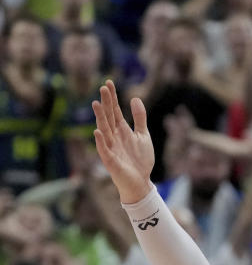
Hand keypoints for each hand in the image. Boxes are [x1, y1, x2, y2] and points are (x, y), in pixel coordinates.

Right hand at [93, 80, 154, 202]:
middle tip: (103, 88)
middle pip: (109, 117)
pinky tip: (97, 131)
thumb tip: (135, 98)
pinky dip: (101, 141)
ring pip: (104, 130)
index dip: (112, 97)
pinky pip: (104, 149)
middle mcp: (114, 137)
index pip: (115, 110)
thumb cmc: (140, 160)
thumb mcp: (143, 135)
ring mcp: (111, 148)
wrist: (141, 182)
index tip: (108, 83)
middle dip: (106, 103)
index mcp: (122, 130)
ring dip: (100, 118)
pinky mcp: (110, 160)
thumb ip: (139, 118)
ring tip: (96, 104)